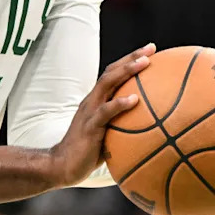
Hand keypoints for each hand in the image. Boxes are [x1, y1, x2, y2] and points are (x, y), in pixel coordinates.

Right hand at [49, 43, 155, 187]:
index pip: (113, 74)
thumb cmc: (88, 152)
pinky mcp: (90, 127)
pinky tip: (135, 99)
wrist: (63, 166)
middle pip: (111, 72)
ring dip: (127, 71)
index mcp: (96, 100)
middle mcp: (92, 101)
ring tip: (145, 63)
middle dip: (131, 57)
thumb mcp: (108, 133)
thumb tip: (151, 125)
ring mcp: (90, 112)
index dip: (129, 60)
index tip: (150, 51)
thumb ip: (122, 124)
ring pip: (107, 84)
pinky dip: (120, 104)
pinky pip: (105, 112)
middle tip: (151, 48)